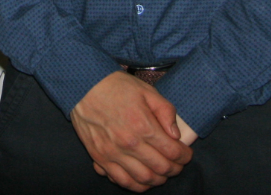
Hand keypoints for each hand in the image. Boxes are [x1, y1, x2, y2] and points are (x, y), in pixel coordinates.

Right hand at [70, 72, 192, 191]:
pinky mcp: (100, 158)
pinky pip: (122, 181)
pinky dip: (137, 185)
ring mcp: (113, 154)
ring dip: (158, 179)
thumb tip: (176, 134)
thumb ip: (166, 112)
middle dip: (175, 169)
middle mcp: (129, 144)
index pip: (173, 152)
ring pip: (144, 179)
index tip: (186, 154)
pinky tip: (143, 178)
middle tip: (177, 164)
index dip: (184, 156)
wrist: (84, 86)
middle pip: (161, 169)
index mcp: (143, 126)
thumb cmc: (116, 86)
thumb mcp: (147, 91)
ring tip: (162, 172)